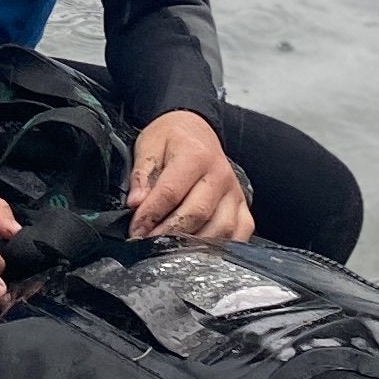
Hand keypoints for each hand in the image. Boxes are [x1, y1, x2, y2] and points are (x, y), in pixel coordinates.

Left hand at [127, 111, 252, 245]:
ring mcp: (234, 192)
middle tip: (147, 242)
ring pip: (220, 228)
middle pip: (197, 213)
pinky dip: (223, 246)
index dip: (150, 214)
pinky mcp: (242, 206)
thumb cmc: (172, 139)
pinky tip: (201, 250)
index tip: (135, 230)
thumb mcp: (149, 145)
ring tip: (169, 248)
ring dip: (193, 244)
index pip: (171, 192)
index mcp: (195, 155)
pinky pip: (241, 232)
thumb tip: (136, 203)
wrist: (197, 129)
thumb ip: (142, 175)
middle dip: (168, 233)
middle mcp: (220, 175)